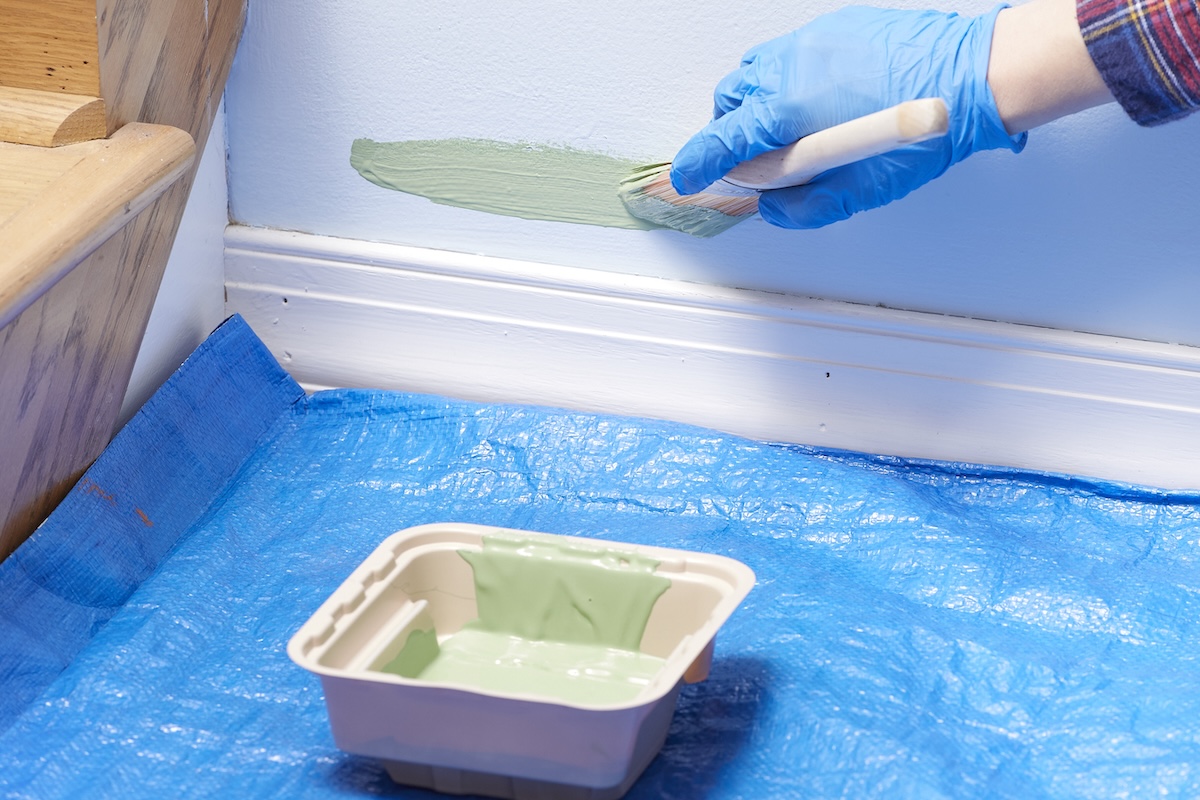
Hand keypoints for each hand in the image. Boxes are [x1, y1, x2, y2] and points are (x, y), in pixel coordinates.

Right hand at [669, 5, 1025, 228]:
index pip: (723, 141)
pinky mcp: (832, 29)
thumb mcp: (862, 190)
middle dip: (728, 132)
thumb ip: (808, 207)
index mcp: (790, 113)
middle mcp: (790, 71)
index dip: (699, 164)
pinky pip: (788, 54)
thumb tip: (776, 208)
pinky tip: (814, 98)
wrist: (972, 76)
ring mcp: (809, 44)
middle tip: (750, 159)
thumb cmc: (925, 131)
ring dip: (752, 103)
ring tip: (780, 127)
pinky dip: (786, 79)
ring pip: (753, 72)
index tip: (689, 176)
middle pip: (728, 102)